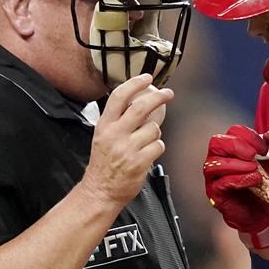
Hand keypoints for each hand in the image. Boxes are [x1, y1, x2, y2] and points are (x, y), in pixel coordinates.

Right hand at [80, 74, 174, 205]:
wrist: (100, 190)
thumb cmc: (104, 164)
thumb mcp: (102, 136)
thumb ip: (117, 121)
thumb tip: (136, 102)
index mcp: (104, 125)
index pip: (119, 96)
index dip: (135, 83)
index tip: (147, 78)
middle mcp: (115, 134)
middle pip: (141, 107)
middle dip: (159, 97)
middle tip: (168, 94)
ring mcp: (128, 148)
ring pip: (154, 128)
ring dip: (155, 133)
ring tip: (146, 141)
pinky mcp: (140, 162)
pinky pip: (158, 146)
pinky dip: (157, 148)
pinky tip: (148, 153)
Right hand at [202, 125, 268, 238]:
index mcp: (234, 147)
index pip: (233, 131)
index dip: (249, 137)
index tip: (265, 149)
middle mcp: (220, 159)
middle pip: (217, 142)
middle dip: (236, 145)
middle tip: (253, 155)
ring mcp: (215, 177)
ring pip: (214, 163)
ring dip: (236, 164)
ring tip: (255, 169)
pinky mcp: (216, 194)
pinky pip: (220, 183)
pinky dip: (238, 179)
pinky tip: (253, 180)